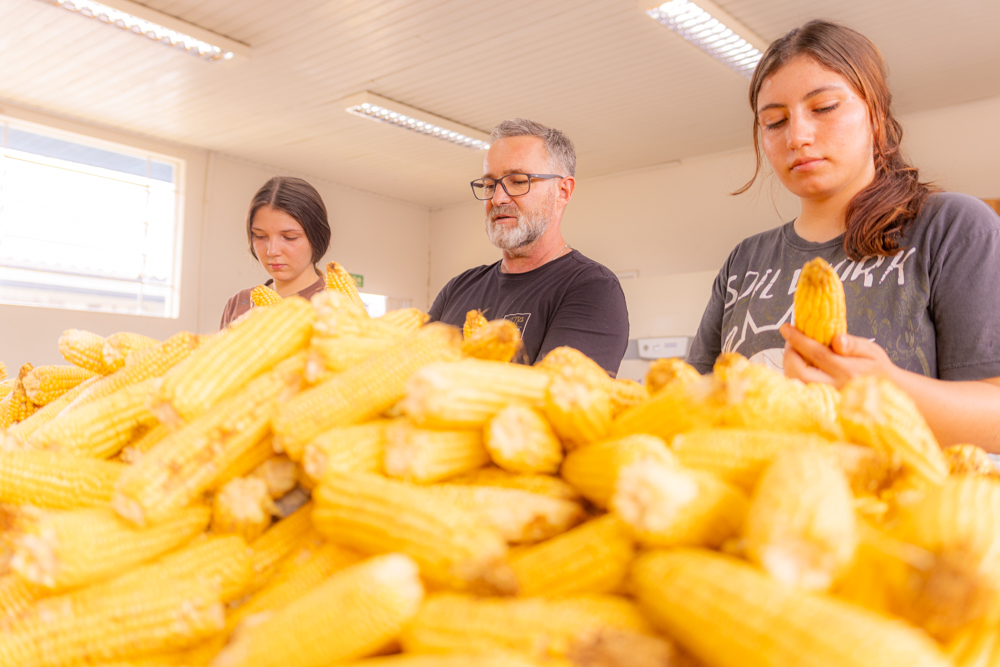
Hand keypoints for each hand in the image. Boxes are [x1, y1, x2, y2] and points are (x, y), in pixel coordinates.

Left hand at [779, 323, 895, 388]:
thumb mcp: (872, 352)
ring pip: (796, 384)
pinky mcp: (821, 404)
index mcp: (847, 371)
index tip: (786, 328)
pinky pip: (800, 391)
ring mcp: (826, 398)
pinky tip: (799, 365)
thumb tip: (837, 339)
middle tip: (791, 341)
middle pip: (799, 373)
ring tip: (794, 352)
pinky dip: (794, 376)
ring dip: (789, 365)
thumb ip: (854, 345)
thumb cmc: (877, 370)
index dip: (798, 339)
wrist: (888, 396)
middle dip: (789, 354)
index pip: (816, 353)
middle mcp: (834, 386)